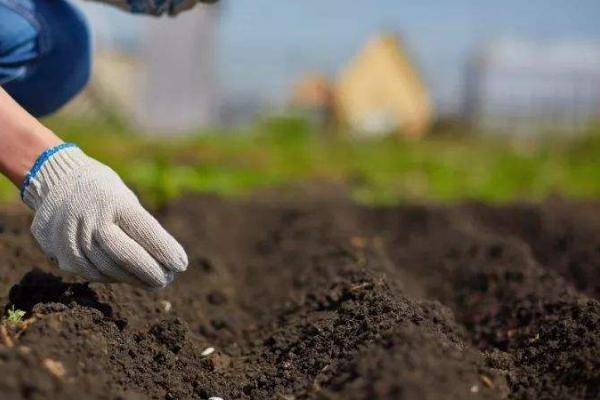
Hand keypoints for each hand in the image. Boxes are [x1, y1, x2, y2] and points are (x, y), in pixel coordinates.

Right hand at [21, 144, 187, 288]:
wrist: (55, 184)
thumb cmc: (104, 194)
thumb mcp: (125, 199)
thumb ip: (141, 227)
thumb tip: (168, 259)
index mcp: (113, 201)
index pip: (144, 229)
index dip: (164, 249)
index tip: (181, 264)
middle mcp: (92, 220)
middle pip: (125, 254)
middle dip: (150, 271)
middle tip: (168, 279)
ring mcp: (75, 238)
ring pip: (110, 269)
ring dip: (136, 279)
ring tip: (154, 281)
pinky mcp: (64, 255)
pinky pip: (94, 273)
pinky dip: (116, 277)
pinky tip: (130, 277)